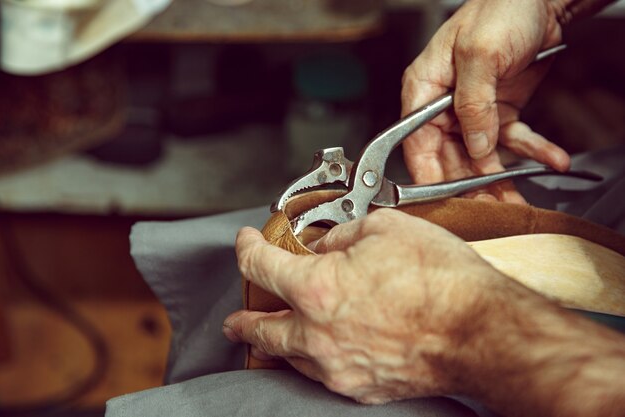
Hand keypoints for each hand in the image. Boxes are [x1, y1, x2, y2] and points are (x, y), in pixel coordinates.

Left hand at [224, 209, 509, 403]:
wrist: (482, 332)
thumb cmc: (441, 281)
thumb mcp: (385, 229)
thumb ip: (342, 235)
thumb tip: (326, 247)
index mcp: (317, 289)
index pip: (262, 266)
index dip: (247, 248)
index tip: (247, 242)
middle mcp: (318, 334)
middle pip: (261, 329)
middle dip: (243, 320)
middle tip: (236, 320)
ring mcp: (338, 366)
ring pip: (289, 358)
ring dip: (275, 344)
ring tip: (268, 338)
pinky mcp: (361, 386)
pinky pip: (322, 373)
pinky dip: (311, 359)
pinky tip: (317, 352)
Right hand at [401, 0, 570, 202]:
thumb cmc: (500, 9)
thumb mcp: (481, 54)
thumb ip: (473, 103)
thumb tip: (474, 145)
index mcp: (424, 88)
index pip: (416, 141)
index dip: (427, 174)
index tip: (440, 201)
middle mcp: (443, 104)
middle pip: (449, 157)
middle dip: (470, 186)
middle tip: (488, 209)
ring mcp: (472, 111)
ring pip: (480, 157)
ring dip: (501, 179)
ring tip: (517, 201)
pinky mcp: (499, 112)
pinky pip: (513, 140)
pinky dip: (534, 151)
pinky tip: (553, 159)